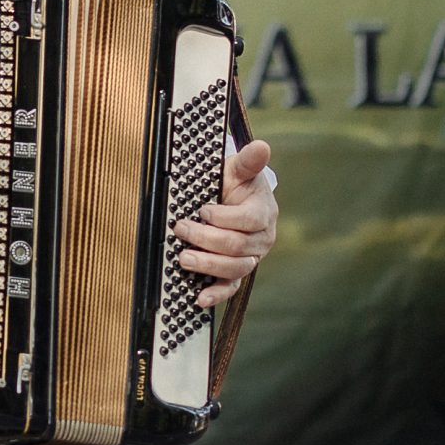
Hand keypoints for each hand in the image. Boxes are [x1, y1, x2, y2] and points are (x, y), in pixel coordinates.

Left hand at [176, 138, 276, 307]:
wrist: (236, 201)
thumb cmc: (235, 184)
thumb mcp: (238, 170)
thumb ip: (248, 161)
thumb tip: (261, 146)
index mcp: (263, 212)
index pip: (248, 220)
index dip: (224, 217)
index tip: (203, 210)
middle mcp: (261, 239)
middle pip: (237, 246)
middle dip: (206, 239)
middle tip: (181, 230)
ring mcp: (251, 257)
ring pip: (234, 268)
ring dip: (207, 265)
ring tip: (183, 259)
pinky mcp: (238, 272)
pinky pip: (231, 288)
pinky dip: (216, 295)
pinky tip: (199, 298)